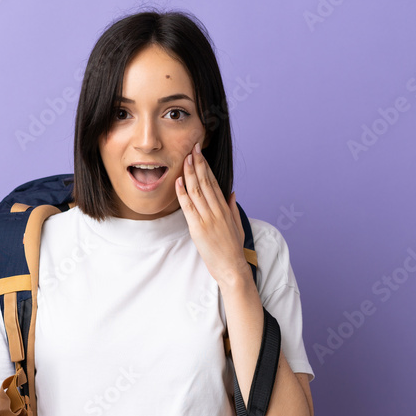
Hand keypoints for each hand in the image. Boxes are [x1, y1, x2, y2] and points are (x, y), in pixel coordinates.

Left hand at [175, 142, 249, 287]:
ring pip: (197, 191)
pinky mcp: (198, 228)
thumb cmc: (233, 249)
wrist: (232, 268)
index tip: (201, 154)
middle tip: (192, 148)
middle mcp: (217, 211)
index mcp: (225, 209)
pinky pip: (188, 207)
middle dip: (198, 164)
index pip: (214, 183)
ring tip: (185, 159)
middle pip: (206, 182)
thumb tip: (231, 193)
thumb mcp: (237, 226)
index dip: (206, 167)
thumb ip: (233, 208)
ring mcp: (207, 219)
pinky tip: (179, 181)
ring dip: (190, 173)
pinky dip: (182, 193)